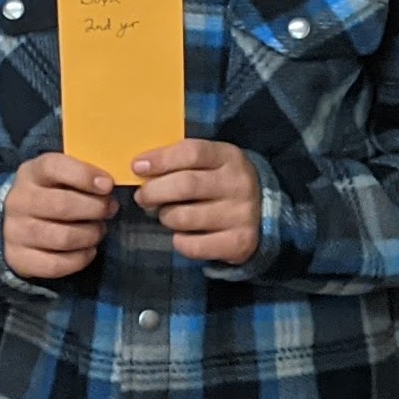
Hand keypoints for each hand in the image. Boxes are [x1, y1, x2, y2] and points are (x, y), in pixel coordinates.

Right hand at [2, 152, 118, 279]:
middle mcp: (18, 201)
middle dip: (95, 209)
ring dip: (91, 235)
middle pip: (63, 205)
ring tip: (98, 230)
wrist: (13, 223)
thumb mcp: (59, 176)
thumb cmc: (49, 195)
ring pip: (63, 237)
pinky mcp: (19, 258)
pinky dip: (80, 259)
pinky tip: (88, 250)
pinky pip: (56, 264)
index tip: (107, 185)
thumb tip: (108, 185)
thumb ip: (82, 175)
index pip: (54, 167)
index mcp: (31, 173)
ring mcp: (15, 232)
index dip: (84, 175)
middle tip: (109, 209)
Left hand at [131, 140, 262, 264]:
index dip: (160, 160)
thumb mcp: (208, 163)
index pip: (191, 152)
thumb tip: (139, 167)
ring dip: (166, 217)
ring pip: (184, 217)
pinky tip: (183, 235)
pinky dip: (180, 242)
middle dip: (153, 192)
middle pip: (185, 185)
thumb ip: (179, 161)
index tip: (137, 167)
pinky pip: (193, 246)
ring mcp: (242, 214)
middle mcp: (239, 184)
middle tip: (142, 197)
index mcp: (229, 157)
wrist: (261, 212)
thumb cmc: (220, 183)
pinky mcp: (240, 242)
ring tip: (168, 214)